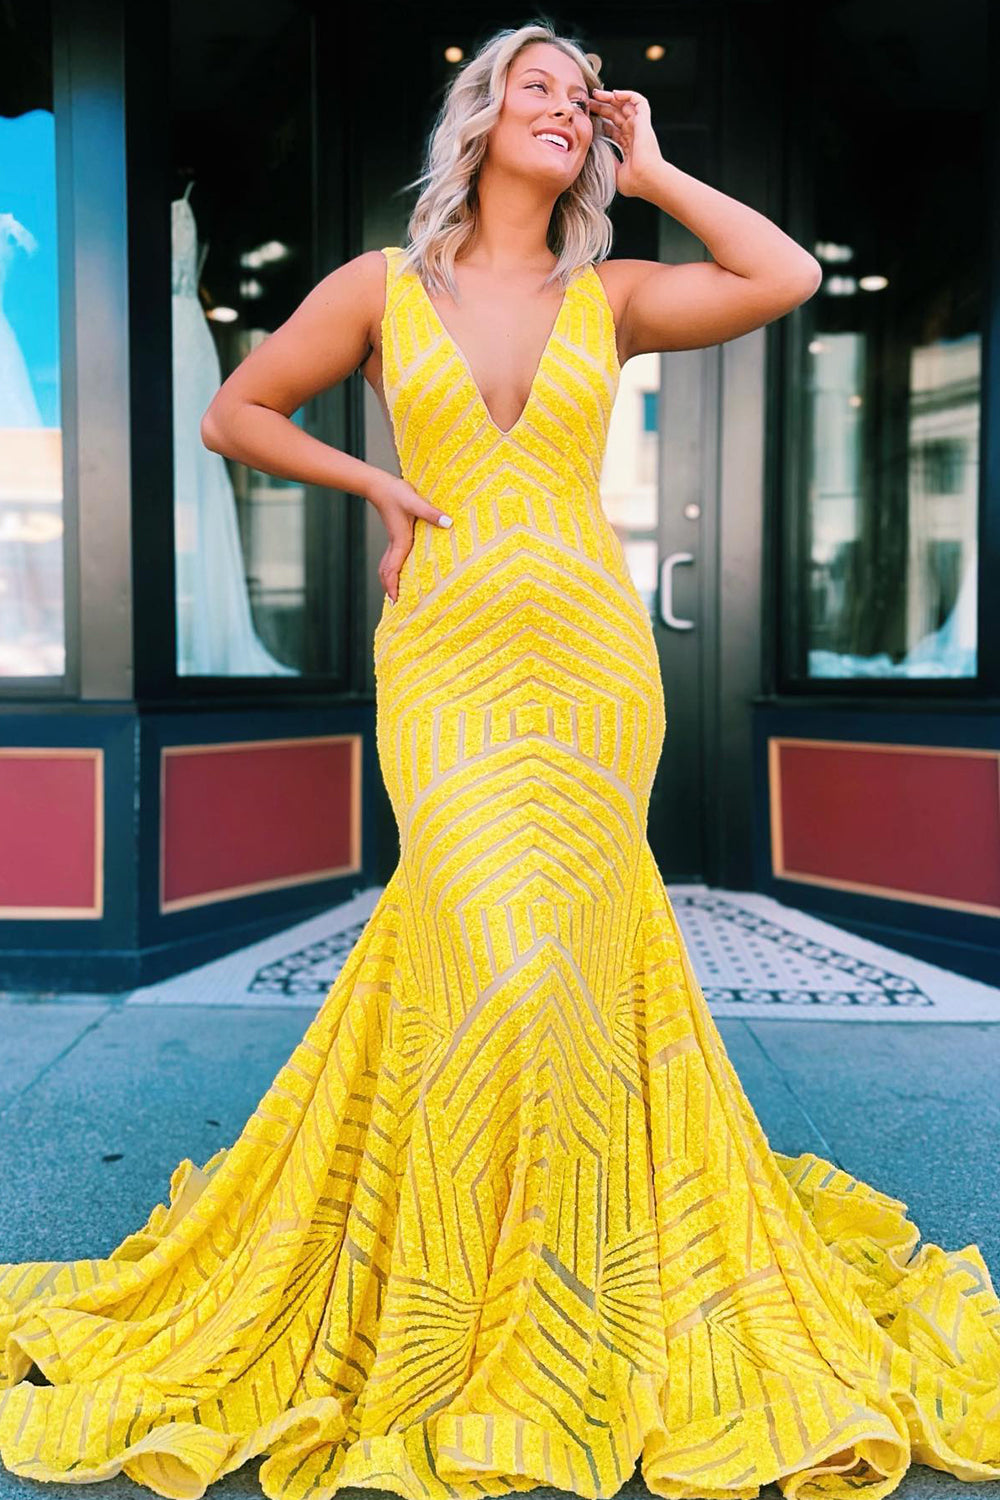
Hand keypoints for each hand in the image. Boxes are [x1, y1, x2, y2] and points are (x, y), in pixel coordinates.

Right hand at [366, 471, 451, 602]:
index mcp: (400, 541)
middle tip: (396, 605)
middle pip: (387, 572)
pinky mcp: (395, 535)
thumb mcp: (415, 502)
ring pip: (387, 566)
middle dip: (390, 589)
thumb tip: (448, 523)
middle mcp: (395, 544)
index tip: (395, 602)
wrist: (379, 485)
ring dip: (390, 581)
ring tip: (395, 594)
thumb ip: (431, 513)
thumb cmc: (395, 493)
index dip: (393, 587)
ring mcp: (394, 540)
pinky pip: (392, 558)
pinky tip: (401, 571)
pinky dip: (393, 570)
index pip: (393, 570)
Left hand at [590, 88, 664, 198]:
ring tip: (597, 94)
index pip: (614, 128)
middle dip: (602, 106)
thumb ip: (608, 161)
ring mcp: (639, 126)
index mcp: (628, 145)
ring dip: (611, 97)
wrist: (647, 179)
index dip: (601, 121)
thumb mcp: (615, 172)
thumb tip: (597, 152)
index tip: (588, 118)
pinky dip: (628, 94)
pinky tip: (615, 93)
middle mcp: (634, 133)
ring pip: (625, 105)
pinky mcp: (644, 121)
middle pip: (616, 114)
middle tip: (588, 102)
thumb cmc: (635, 182)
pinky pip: (638, 101)